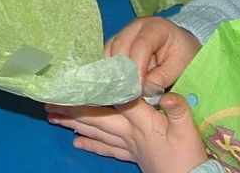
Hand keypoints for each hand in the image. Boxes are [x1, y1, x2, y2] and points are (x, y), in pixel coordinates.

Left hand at [46, 94, 208, 172]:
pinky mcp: (132, 156)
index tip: (72, 84)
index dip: (92, 92)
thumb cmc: (190, 154)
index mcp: (141, 120)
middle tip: (50, 103)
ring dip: (74, 125)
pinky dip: (91, 145)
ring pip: (97, 132)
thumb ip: (177, 109)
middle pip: (96, 117)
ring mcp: (129, 145)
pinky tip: (76, 143)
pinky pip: (107, 149)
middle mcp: (129, 132)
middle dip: (73, 109)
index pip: (112, 101)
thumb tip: (166, 93)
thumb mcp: (188, 129)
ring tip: (54, 118)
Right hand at [107, 17, 201, 96]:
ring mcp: (125, 32)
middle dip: (124, 72)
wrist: (183, 49)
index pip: (141, 45)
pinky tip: (122, 85)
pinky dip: (113, 72)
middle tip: (130, 94)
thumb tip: (142, 89)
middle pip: (120, 46)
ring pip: (111, 51)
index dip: (137, 68)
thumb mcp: (182, 67)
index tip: (138, 90)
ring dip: (116, 72)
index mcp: (156, 27)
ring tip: (127, 91)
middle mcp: (136, 26)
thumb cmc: (185, 57)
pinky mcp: (118, 43)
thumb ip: (162, 77)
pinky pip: (109, 57)